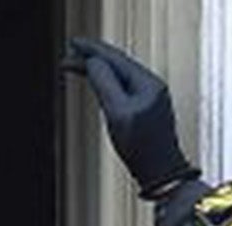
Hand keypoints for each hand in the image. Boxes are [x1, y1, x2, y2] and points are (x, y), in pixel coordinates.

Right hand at [61, 38, 196, 197]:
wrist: (161, 174)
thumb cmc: (142, 148)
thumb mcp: (119, 113)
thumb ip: (105, 84)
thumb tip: (93, 63)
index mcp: (148, 83)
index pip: (116, 59)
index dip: (92, 50)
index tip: (73, 44)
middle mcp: (152, 86)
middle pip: (118, 64)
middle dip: (93, 58)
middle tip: (70, 54)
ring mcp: (151, 98)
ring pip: (120, 76)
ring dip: (98, 70)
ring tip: (78, 67)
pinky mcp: (147, 111)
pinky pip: (124, 88)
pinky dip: (107, 83)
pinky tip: (98, 84)